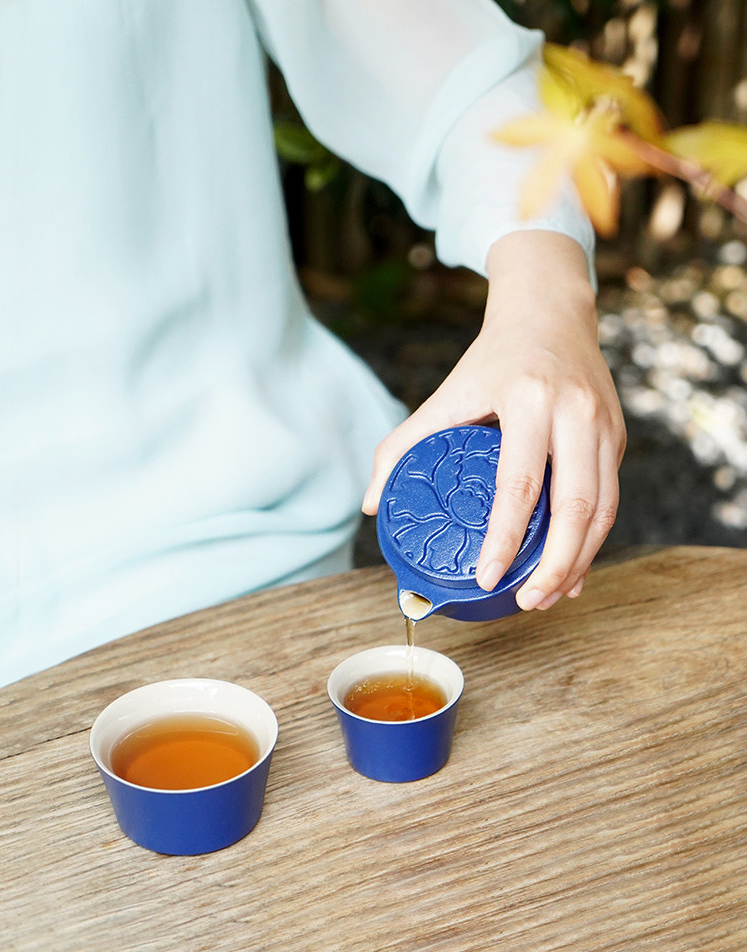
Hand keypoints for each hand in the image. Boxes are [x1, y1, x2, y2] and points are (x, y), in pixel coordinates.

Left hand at [362, 230, 625, 610]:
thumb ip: (403, 444)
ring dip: (579, 561)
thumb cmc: (492, 359)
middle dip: (555, 565)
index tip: (488, 575)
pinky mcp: (618, 437)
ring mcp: (605, 426)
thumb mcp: (446, 392)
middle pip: (577, 506)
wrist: (550, 311)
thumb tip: (371, 504)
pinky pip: (611, 499)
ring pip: (603, 510)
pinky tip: (572, 568)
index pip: (521, 483)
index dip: (506, 536)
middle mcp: (575, 413)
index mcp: (530, 400)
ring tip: (548, 597)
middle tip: (527, 602)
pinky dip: (593, 541)